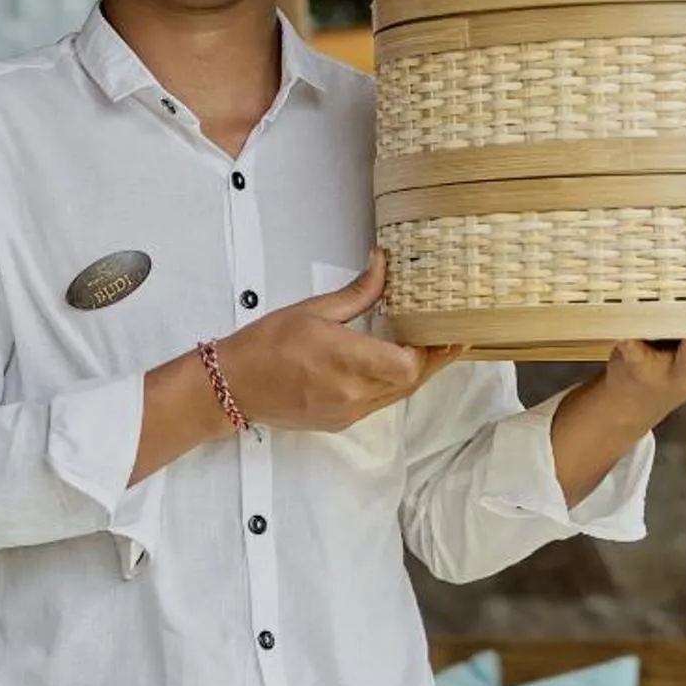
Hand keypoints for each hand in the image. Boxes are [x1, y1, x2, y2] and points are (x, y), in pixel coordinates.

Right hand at [213, 249, 464, 432]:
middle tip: (453, 340)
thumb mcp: (313, 310)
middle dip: (434, 362)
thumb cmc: (266, 344)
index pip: (408, 364)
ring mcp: (347, 412)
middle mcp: (352, 393)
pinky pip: (378, 403)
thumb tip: (382, 264)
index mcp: (345, 360)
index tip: (446, 331)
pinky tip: (393, 366)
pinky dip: (392, 384)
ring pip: (397, 395)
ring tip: (430, 350)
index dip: (432, 351)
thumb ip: (357, 292)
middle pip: (410, 382)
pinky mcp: (340, 421)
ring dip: (415, 374)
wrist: (232, 386)